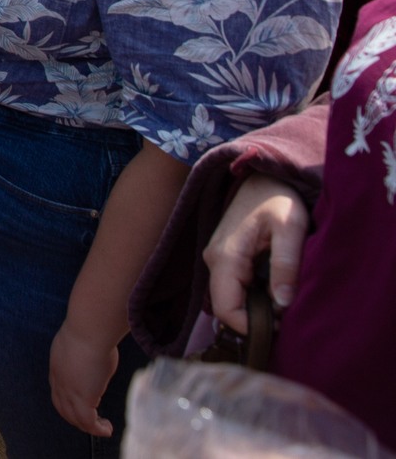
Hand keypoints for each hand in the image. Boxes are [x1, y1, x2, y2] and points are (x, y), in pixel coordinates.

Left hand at [48, 319, 118, 438]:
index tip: (84, 403)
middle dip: (75, 417)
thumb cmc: (90, 331)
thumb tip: (98, 354)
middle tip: (92, 422)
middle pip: (62, 407)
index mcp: (57, 367)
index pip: (59, 390)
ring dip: (88, 426)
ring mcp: (69, 391)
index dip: (69, 400)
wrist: (89, 330)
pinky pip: (88, 422)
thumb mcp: (83, 344)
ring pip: (74, 417)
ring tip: (102, 428)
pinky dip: (97, 429)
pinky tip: (107, 429)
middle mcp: (59, 381)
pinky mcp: (82, 398)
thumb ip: (86, 355)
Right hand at [203, 174, 308, 334]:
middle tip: (288, 319)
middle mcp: (214, 260)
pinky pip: (234, 288)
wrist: (264, 176)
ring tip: (284, 305)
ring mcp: (216, 258)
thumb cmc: (279, 198)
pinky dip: (253, 297)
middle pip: (227, 308)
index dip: (252, 327)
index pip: (226, 310)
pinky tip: (275, 291)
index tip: (282, 329)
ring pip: (230, 299)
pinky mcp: (224, 258)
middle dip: (255, 320)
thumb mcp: (290, 228)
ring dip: (255, 309)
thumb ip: (286, 264)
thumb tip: (282, 304)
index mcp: (226, 257)